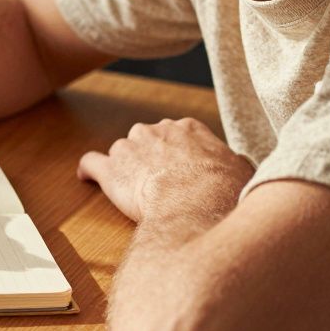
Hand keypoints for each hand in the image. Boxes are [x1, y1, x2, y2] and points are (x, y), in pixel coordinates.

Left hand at [76, 118, 254, 223]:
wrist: (197, 203)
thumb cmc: (224, 190)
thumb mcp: (242, 170)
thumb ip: (234, 163)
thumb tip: (239, 165)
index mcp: (186, 128)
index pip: (175, 135)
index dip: (176, 156)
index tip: (179, 171)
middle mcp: (155, 130)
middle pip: (146, 141)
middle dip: (149, 160)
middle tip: (160, 185)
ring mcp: (129, 146)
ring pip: (122, 155)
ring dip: (126, 170)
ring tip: (135, 193)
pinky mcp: (110, 169)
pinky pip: (91, 163)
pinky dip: (88, 170)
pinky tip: (87, 177)